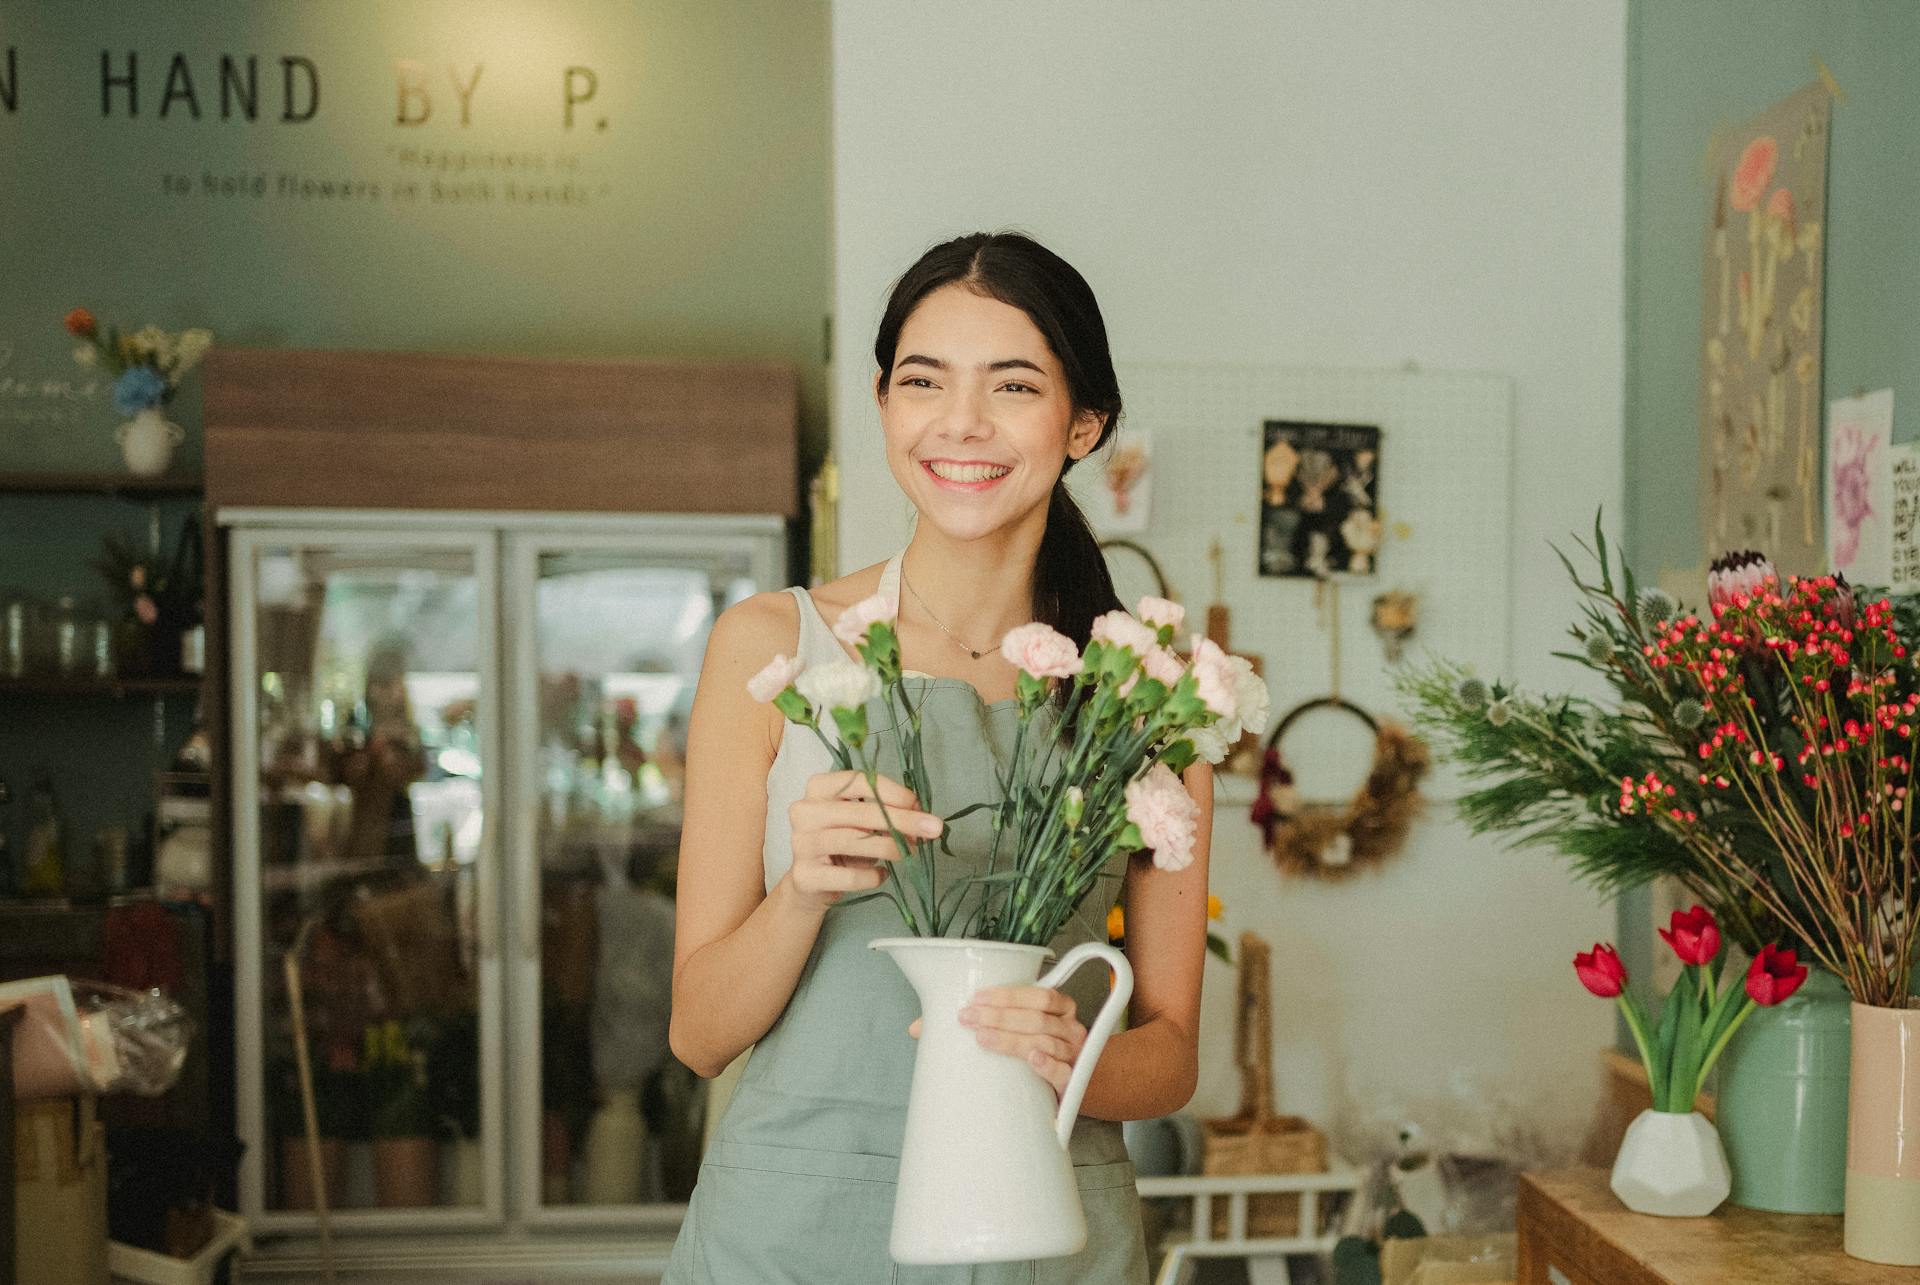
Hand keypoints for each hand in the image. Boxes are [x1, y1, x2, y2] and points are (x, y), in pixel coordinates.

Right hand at [783, 769, 941, 912]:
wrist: (812, 883)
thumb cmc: (842, 843)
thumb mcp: (861, 820)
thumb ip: (885, 811)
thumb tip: (920, 812)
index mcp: (819, 788)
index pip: (859, 781)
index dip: (892, 792)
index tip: (917, 804)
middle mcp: (804, 811)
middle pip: (860, 812)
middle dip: (902, 821)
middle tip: (933, 829)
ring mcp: (801, 844)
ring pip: (855, 842)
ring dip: (891, 847)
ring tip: (909, 852)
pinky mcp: (805, 876)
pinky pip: (851, 876)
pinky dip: (873, 876)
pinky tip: (880, 874)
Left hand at [911, 985, 1086, 1100]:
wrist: (1079, 1086)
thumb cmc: (1040, 1051)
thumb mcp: (1016, 1032)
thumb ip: (977, 1023)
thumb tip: (920, 1028)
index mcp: (1059, 1009)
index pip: (1039, 994)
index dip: (1008, 995)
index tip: (976, 999)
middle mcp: (1069, 1028)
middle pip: (1036, 1017)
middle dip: (999, 1016)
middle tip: (967, 1018)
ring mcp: (1073, 1055)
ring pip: (1044, 1041)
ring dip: (1011, 1039)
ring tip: (983, 1038)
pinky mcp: (1072, 1082)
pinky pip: (1063, 1071)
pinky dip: (1047, 1064)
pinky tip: (1032, 1061)